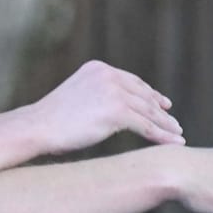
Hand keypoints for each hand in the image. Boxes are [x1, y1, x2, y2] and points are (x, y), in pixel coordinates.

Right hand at [25, 59, 184, 155]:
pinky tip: (173, 143)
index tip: (163, 103)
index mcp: (98, 68)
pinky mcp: (117, 111)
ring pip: (148, 111)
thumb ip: (95, 96)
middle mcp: (108, 75)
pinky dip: (161, 136)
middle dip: (160, 110)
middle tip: (174, 122)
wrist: (35, 128)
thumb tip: (109, 110)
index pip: (131, 81)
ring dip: (165, 124)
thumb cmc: (49, 121)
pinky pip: (145, 126)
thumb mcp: (75, 97)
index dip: (150, 94)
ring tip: (177, 134)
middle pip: (143, 95)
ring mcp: (113, 92)